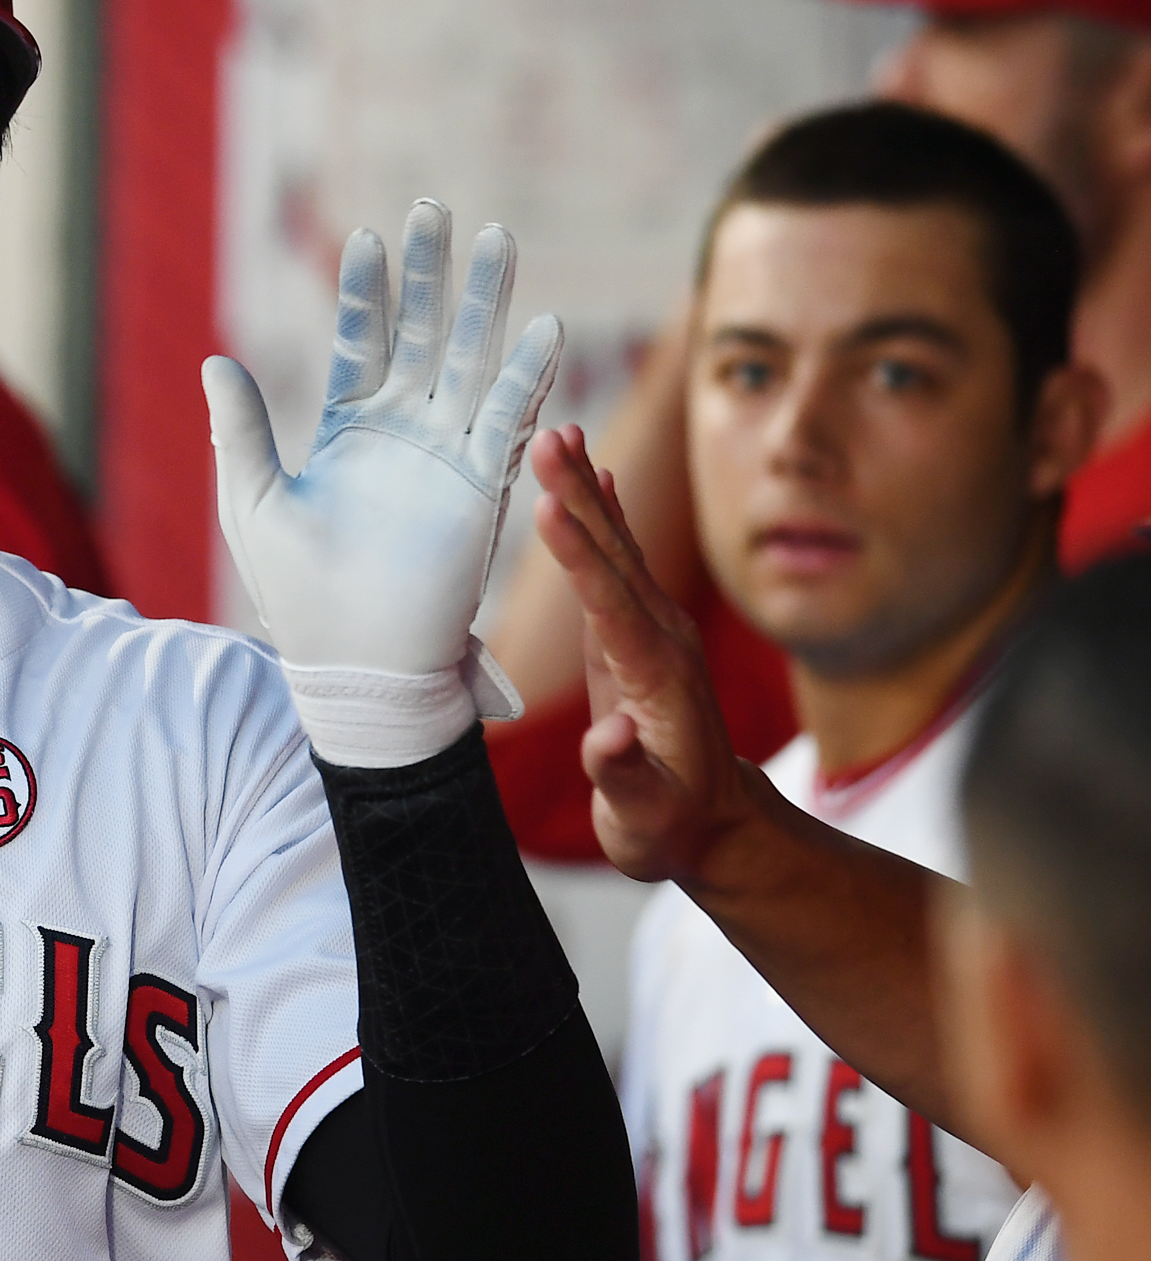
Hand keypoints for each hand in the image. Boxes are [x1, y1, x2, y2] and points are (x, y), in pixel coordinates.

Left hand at [204, 200, 561, 681]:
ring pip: (472, 362)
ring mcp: (446, 456)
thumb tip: (215, 360)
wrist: (352, 666)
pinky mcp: (481, 489)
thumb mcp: (254, 502)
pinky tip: (547, 326)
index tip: (371, 239)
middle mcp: (404, 434)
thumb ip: (242, 431)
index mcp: (350, 432)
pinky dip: (528, 377)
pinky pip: (508, 422)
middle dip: (432, 274)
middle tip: (439, 211)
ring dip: (487, 303)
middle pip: (423, 334)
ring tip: (500, 239)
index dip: (368, 293)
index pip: (363, 343)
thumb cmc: (296, 596)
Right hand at [529, 426, 779, 882]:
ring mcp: (655, 629)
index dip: (578, 555)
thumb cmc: (668, 825)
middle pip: (614, 555)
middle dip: (577, 496)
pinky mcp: (640, 628)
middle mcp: (660, 638)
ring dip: (586, 489)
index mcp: (654, 676)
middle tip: (546, 438)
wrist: (714, 822)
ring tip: (561, 434)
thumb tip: (608, 737)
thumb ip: (623, 776)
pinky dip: (605, 514)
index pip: (610, 604)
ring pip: (617, 546)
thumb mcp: (642, 821)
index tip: (546, 507)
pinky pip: (621, 559)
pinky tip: (595, 476)